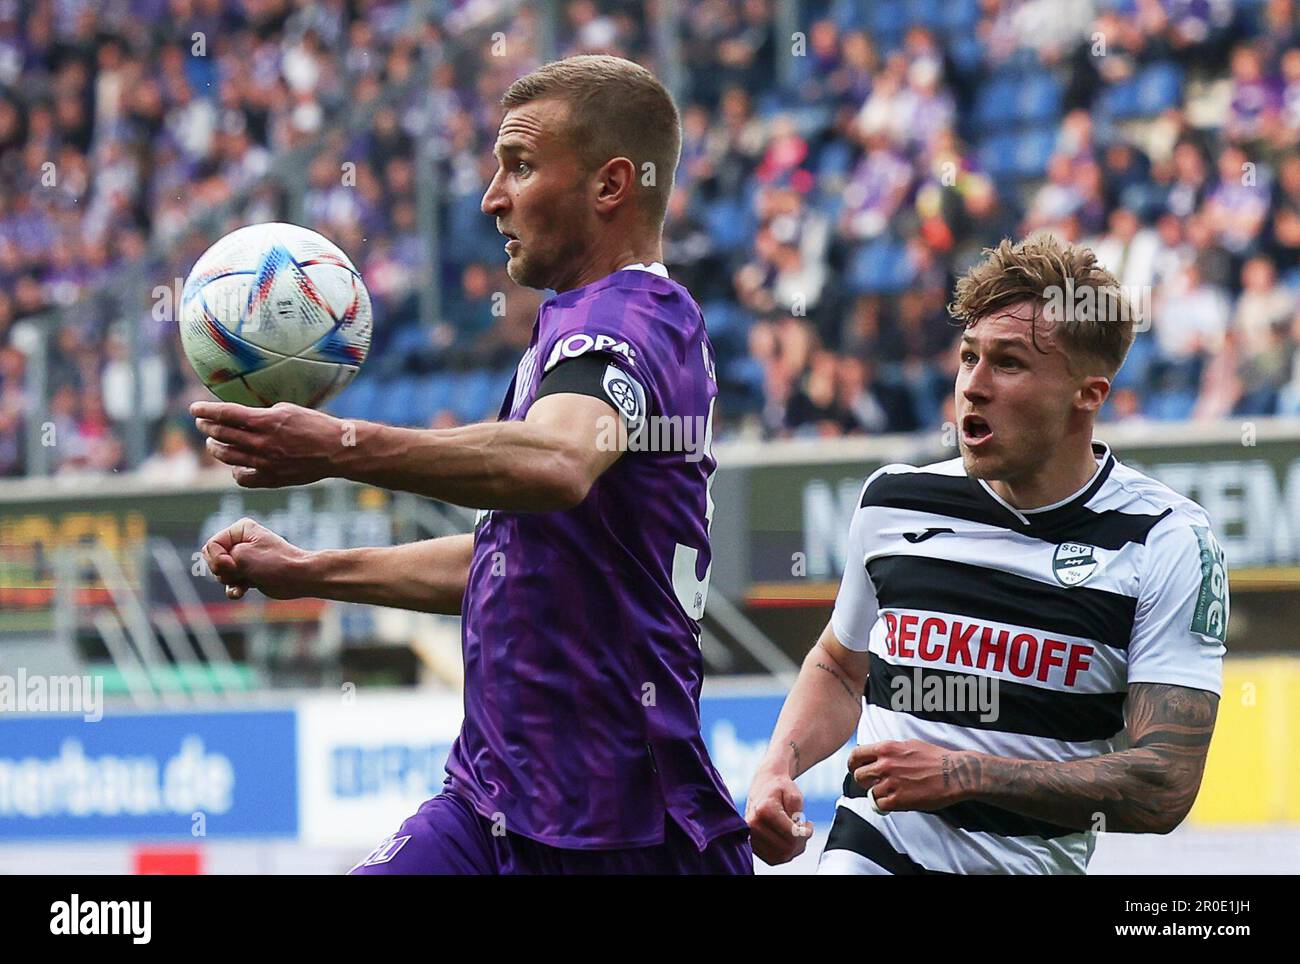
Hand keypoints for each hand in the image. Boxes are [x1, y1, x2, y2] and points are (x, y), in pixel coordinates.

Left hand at [191, 400, 353, 487]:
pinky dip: (235, 471)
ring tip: (212, 444)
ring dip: (215, 448)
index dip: (206, 411)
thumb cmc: (315, 425)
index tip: (194, 409)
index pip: (225, 414)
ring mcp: (265, 462)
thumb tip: (242, 415)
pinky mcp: (271, 478)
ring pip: (227, 456)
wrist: (336, 450)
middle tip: (202, 424)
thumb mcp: (287, 409)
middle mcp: (261, 443)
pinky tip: (235, 466)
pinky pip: (243, 478)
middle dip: (207, 427)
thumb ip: (262, 413)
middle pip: (222, 434)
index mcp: (265, 421)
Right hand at [200, 517, 313, 599]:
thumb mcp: (241, 556)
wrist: (299, 578)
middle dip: (224, 570)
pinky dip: (233, 589)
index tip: (235, 564)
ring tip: (247, 578)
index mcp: (240, 530)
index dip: (218, 559)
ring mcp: (244, 559)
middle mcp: (240, 542)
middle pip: (213, 559)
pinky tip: (240, 592)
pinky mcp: (248, 574)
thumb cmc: (274, 563)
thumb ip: (220, 559)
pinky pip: (230, 583)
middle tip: (241, 571)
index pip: (211, 545)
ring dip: (230, 580)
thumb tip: (219, 568)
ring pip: (220, 573)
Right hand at [745, 767, 813, 864]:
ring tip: (796, 834)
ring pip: (781, 856)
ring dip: (794, 848)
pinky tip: (788, 840)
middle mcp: (753, 824)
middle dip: (801, 841)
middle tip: (804, 829)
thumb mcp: (795, 795)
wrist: (764, 784)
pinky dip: (785, 852)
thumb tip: (798, 835)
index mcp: (764, 810)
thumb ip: (798, 815)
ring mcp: (750, 836)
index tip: (808, 824)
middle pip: (787, 848)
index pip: (792, 835)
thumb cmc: (780, 788)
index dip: (806, 833)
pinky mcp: (752, 845)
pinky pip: (774, 859)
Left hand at [848, 740, 970, 812]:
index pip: (855, 755)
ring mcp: (891, 783)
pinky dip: (885, 804)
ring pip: (870, 792)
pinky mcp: (899, 800)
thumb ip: (888, 750)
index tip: (855, 769)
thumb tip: (875, 755)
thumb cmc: (934, 758)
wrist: (954, 773)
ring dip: (878, 793)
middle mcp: (885, 764)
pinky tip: (896, 800)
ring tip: (892, 791)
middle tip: (872, 784)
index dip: (852, 764)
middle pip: (858, 776)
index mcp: (886, 748)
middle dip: (864, 781)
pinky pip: (880, 805)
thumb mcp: (908, 744)